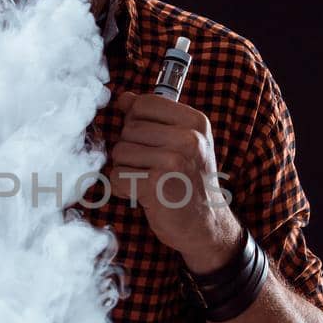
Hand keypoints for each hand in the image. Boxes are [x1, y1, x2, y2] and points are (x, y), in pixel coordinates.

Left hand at [108, 90, 243, 271]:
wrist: (205, 224)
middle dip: (130, 151)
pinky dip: (122, 189)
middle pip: (128, 129)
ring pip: (119, 152)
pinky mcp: (156, 185)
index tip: (150, 142)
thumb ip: (152, 117)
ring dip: (126, 170)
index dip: (136, 122)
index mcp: (195, 122)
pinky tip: (142, 195)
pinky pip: (117, 177)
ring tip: (148, 181)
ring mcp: (173, 161)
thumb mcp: (180, 142)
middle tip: (151, 168)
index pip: (144, 103)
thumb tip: (124, 98)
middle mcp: (188, 139)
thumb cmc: (188, 181)